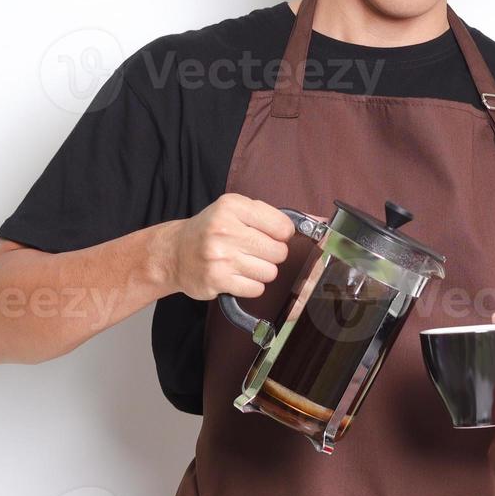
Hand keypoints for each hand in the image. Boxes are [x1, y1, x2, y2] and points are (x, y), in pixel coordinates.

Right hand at [161, 194, 293, 300]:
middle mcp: (225, 229)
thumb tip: (320, 222)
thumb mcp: (238, 211)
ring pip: (269, 273)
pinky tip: (236, 276)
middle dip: (272, 255)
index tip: (271, 236)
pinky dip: (250, 285)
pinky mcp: (216, 280)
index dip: (282, 235)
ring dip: (261, 272)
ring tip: (243, 263)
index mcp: (233, 206)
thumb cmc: (211, 230)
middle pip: (278, 252)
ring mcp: (220, 256)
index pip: (283, 227)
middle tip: (254, 251)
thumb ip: (276, 216)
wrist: (173, 253)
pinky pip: (256, 289)